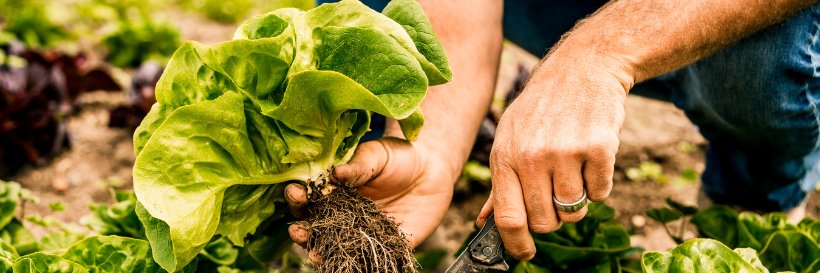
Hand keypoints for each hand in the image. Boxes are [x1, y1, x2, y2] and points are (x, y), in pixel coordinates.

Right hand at [285, 137, 456, 262]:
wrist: (432, 170)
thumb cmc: (399, 157)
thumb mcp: (377, 155)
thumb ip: (358, 166)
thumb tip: (336, 173)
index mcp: (335, 191)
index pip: (309, 198)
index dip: (298, 197)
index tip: (296, 193)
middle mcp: (343, 216)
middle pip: (316, 228)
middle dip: (303, 231)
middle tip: (297, 231)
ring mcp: (362, 233)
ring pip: (337, 248)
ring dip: (322, 254)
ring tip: (314, 256)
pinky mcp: (387, 246)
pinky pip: (370, 260)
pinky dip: (359, 267)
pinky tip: (351, 268)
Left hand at [476, 53, 629, 259]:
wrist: (583, 68)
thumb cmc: (542, 108)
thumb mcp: (510, 138)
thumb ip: (500, 184)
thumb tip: (483, 223)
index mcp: (505, 156)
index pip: (508, 217)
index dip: (517, 244)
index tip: (524, 254)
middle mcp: (532, 156)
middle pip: (544, 221)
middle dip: (552, 218)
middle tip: (555, 195)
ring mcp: (565, 153)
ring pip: (574, 210)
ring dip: (577, 200)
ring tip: (573, 171)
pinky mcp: (598, 149)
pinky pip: (601, 193)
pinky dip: (599, 184)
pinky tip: (591, 158)